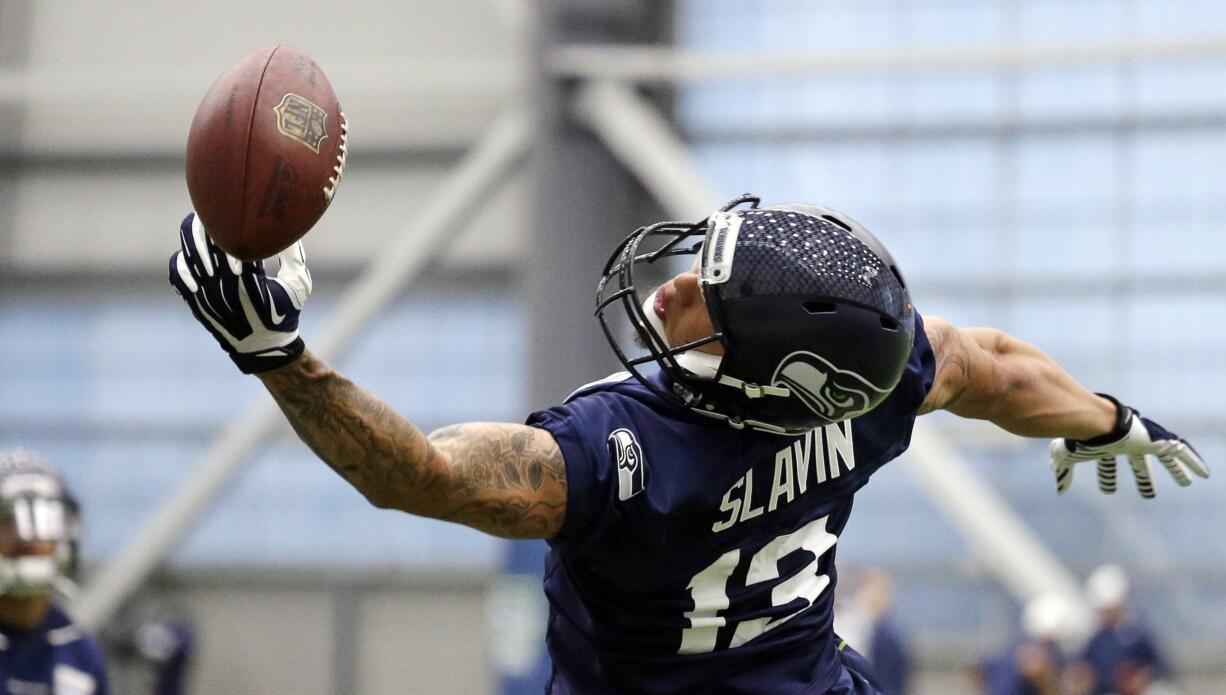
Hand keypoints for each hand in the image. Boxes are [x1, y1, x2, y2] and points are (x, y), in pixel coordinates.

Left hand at [168, 213, 311, 372]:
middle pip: (206, 245)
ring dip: (193, 236)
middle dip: (209, 224)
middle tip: (214, 208)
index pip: (234, 243)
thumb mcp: (299, 285)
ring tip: (198, 222)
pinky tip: (190, 253)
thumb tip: (287, 229)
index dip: (231, 224)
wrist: (263, 348)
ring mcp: (206, 295)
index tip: (235, 209)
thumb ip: (294, 256)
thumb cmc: (284, 314)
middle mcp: (223, 288)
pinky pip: (178, 273)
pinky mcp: (195, 301)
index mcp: (250, 282)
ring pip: (190, 255)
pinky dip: (182, 260)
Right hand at [1051, 395, 1208, 497]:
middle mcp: (1126, 443)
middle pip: (1138, 462)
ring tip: (1186, 483)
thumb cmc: (1079, 438)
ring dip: (1175, 471)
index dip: (1106, 477)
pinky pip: (1181, 452)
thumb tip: (1059, 491)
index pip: (1107, 464)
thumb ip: (1062, 474)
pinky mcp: (1158, 440)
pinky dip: (1193, 462)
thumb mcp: (1065, 457)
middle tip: (1148, 493)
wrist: (1094, 421)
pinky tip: (1204, 474)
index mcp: (1105, 446)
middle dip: (1143, 478)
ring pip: (1164, 457)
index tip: (1108, 491)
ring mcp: (1144, 440)